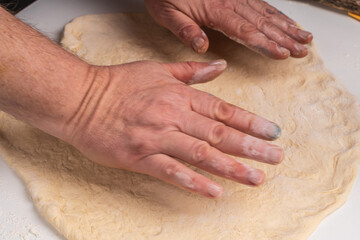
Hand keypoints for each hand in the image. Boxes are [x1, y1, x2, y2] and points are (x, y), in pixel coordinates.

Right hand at [63, 60, 283, 197]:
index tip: (273, 132)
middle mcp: (173, 116)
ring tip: (256, 178)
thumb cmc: (118, 83)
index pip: (223, 110)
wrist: (80, 98)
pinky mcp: (140, 156)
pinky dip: (194, 182)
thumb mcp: (157, 69)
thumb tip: (219, 66)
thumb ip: (191, 71)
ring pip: (201, 153)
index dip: (251, 122)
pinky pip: (171, 171)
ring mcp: (157, 137)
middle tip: (276, 157)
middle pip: (219, 134)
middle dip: (251, 146)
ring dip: (231, 167)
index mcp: (179, 95)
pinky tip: (214, 192)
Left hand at [145, 0, 312, 58]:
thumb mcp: (167, 13)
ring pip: (267, 13)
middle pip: (263, 24)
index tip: (283, 54)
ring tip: (305, 37)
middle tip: (303, 50)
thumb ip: (185, 30)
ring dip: (287, 27)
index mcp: (216, 11)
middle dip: (285, 38)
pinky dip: (278, 13)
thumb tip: (202, 47)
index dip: (265, 44)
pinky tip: (287, 21)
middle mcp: (231, 2)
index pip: (245, 31)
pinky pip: (262, 3)